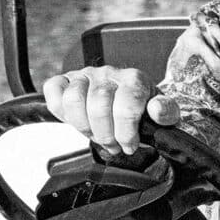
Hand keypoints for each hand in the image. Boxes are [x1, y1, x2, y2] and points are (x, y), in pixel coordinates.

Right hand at [43, 66, 179, 155]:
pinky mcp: (66, 79)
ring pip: (74, 99)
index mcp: (134, 79)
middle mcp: (109, 73)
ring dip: (84, 126)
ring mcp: (86, 75)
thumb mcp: (163, 113)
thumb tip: (157, 110)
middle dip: (105, 135)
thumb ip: (166, 111)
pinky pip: (53, 89)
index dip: (126, 132)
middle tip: (113, 146)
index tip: (129, 145)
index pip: (126, 106)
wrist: (130, 100)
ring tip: (97, 136)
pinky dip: (59, 109)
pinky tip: (78, 121)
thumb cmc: (144, 108)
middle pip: (99, 106)